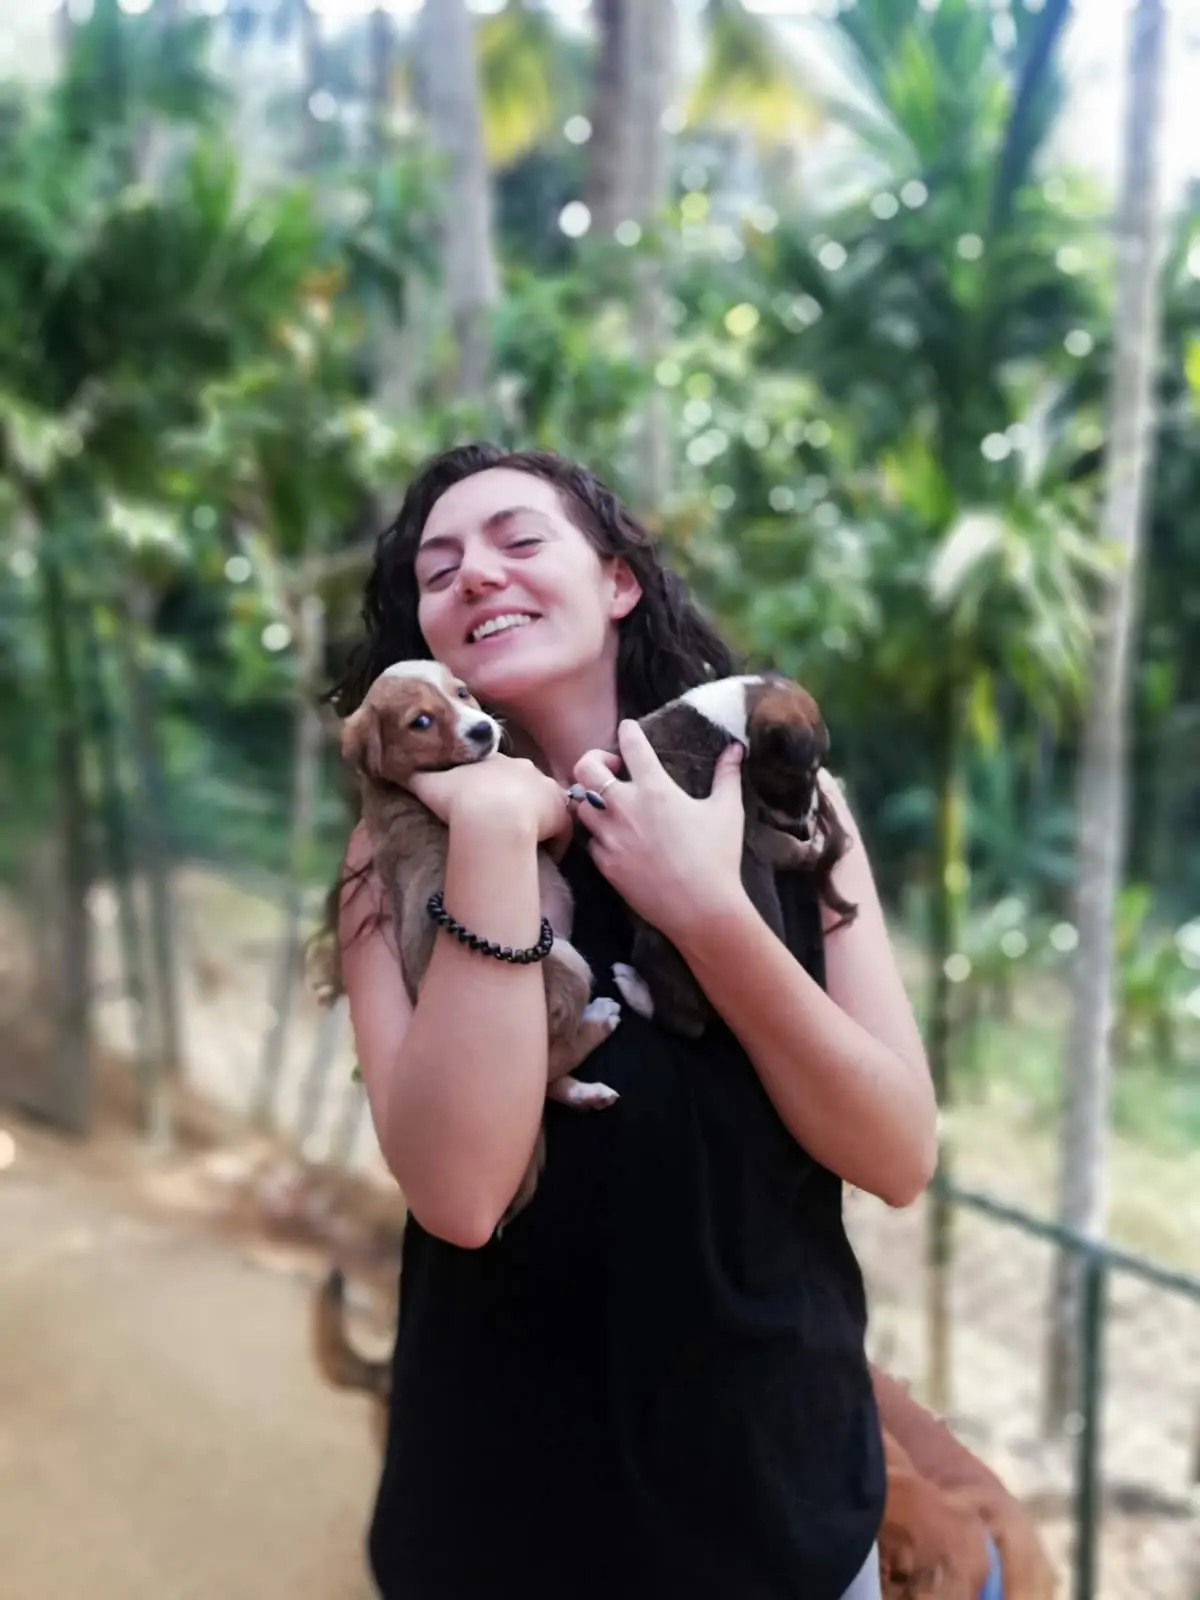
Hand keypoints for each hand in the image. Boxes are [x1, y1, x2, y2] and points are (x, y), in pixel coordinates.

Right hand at [407, 754, 571, 853]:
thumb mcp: (428, 783)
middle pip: (524, 783)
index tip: (482, 801)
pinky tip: (544, 857)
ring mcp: (546, 790)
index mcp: (497, 761)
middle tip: (504, 822)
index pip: (496, 769)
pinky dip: (555, 843)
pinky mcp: (561, 814)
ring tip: (524, 841)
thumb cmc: (457, 798)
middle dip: (517, 798)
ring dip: (538, 819)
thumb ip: (415, 776)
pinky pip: (562, 830)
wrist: (489, 816)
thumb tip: (396, 769)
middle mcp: (525, 769)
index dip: (490, 785)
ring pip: (545, 804)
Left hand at [571, 720, 747, 943]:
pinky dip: (598, 833)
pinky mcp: (605, 864)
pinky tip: (614, 836)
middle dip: (593, 760)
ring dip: (591, 798)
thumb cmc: (717, 857)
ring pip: (580, 804)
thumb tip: (735, 748)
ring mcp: (610, 837)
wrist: (700, 909)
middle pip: (585, 768)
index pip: (631, 745)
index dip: (627, 730)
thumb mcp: (726, 811)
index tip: (627, 728)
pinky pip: (590, 840)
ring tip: (609, 803)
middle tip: (612, 769)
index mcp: (655, 789)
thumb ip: (727, 775)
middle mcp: (624, 808)